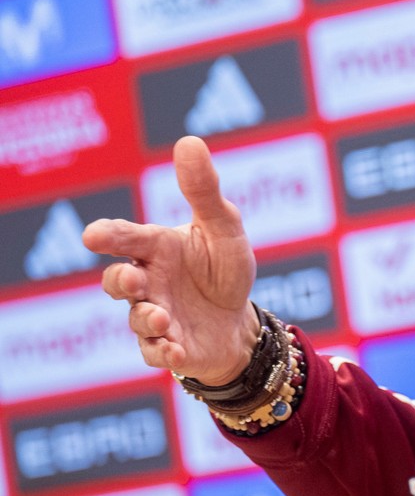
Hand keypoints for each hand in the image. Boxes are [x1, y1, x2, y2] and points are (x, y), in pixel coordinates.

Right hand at [82, 136, 259, 384]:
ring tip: (163, 318)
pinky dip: (163, 353)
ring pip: (135, 319)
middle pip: (117, 281)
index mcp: (156, 247)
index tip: (94, 236)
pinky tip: (176, 350)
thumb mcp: (224, 227)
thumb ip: (204, 190)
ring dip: (146, 319)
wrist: (240, 321)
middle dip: (120, 281)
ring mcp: (154, 316)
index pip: (125, 237)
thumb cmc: (225, 268)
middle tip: (135, 279)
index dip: (109, 236)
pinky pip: (154, 353)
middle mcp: (148, 282)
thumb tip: (189, 141)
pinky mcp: (168, 347)